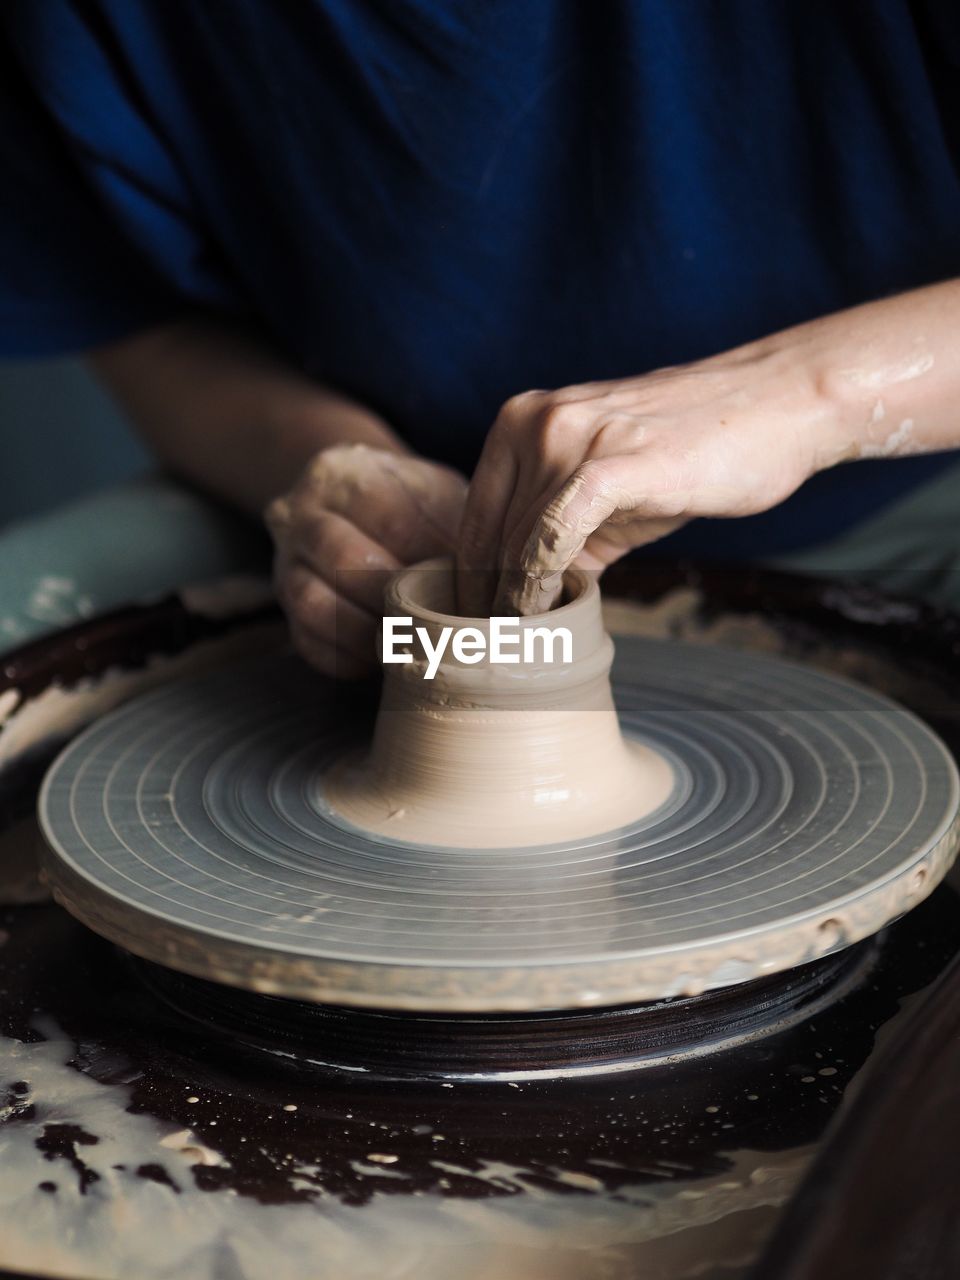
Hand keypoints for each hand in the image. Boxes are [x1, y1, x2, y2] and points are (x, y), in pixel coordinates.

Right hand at [266, 444, 466, 675]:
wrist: (346, 498)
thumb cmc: (407, 504)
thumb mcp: (436, 493)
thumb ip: (461, 524)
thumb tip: (501, 579)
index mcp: (349, 475)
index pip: (392, 521)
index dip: (433, 560)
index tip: (470, 589)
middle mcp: (303, 511)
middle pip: (342, 559)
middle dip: (397, 598)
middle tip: (441, 621)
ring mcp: (285, 557)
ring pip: (312, 601)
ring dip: (366, 631)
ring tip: (410, 643)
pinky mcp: (284, 601)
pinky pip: (307, 639)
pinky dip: (347, 655)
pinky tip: (382, 658)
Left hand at [457, 340, 831, 614]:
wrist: (773, 406)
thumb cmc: (692, 452)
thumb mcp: (605, 487)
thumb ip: (556, 531)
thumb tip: (520, 599)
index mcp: (519, 420)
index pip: (475, 520)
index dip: (471, 583)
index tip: (478, 631)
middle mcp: (532, 421)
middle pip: (488, 537)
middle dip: (488, 602)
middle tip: (493, 654)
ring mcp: (569, 437)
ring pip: (517, 545)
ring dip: (516, 604)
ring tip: (523, 647)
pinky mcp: (611, 464)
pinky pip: (553, 538)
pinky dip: (543, 585)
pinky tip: (549, 615)